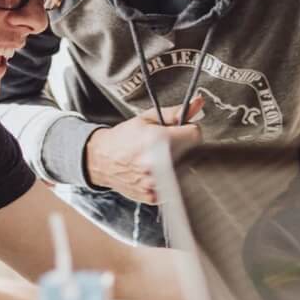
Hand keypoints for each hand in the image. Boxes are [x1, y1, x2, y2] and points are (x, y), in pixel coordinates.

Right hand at [85, 97, 204, 203]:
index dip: (188, 131)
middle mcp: (157, 164)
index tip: (181, 132)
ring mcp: (155, 183)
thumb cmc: (123, 138)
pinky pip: (173, 186)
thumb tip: (198, 103)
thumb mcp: (147, 118)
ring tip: (160, 158)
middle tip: (166, 145)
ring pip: (184, 171)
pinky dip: (168, 179)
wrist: (101, 159)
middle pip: (191, 154)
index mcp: (158, 140)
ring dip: (176, 164)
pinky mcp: (154, 196)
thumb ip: (175, 113)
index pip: (195, 135)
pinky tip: (155, 172)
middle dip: (183, 148)